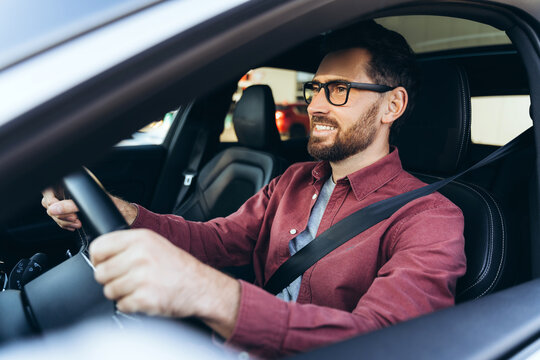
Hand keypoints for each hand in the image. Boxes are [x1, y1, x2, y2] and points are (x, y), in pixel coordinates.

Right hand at [42, 187, 138, 229]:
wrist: (121, 214)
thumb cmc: (111, 204)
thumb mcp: (90, 203)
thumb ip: (70, 205)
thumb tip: (53, 208)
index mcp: (72, 184)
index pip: (49, 188)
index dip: (50, 199)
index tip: (58, 209)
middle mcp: (68, 191)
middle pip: (49, 203)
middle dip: (60, 214)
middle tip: (74, 218)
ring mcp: (68, 202)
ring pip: (53, 213)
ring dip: (63, 221)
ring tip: (77, 223)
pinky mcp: (71, 212)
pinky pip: (60, 219)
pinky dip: (66, 224)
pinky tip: (75, 226)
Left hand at [89, 229, 240, 337]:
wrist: (200, 287)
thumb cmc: (177, 267)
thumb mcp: (155, 244)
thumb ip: (128, 246)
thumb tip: (99, 255)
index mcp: (140, 238)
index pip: (98, 247)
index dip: (98, 259)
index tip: (105, 264)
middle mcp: (140, 255)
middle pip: (100, 272)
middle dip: (111, 280)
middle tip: (128, 279)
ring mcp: (142, 278)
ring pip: (109, 291)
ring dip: (121, 294)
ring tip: (140, 288)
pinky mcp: (144, 298)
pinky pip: (121, 305)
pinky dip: (131, 305)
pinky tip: (146, 297)